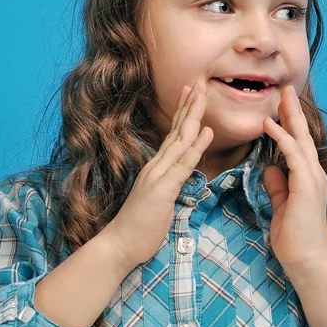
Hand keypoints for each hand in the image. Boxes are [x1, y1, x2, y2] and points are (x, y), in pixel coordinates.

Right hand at [103, 80, 213, 271]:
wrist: (120, 244)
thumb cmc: (140, 225)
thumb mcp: (159, 199)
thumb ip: (170, 184)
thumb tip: (182, 174)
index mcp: (156, 167)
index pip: (172, 135)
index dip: (183, 113)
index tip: (191, 93)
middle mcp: (156, 165)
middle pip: (176, 130)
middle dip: (189, 105)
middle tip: (198, 82)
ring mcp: (158, 175)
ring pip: (180, 140)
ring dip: (193, 116)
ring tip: (203, 94)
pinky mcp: (162, 189)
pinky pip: (183, 164)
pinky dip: (195, 146)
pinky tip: (206, 131)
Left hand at [261, 84, 326, 272]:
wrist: (306, 260)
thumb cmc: (294, 236)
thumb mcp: (282, 205)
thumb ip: (278, 186)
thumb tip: (271, 169)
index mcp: (308, 177)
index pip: (298, 144)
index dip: (290, 124)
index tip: (280, 107)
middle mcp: (313, 173)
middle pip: (302, 135)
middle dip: (293, 111)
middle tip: (285, 90)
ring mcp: (312, 178)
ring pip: (300, 139)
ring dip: (289, 117)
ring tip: (280, 97)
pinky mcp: (306, 185)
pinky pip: (293, 154)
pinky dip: (282, 137)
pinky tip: (270, 124)